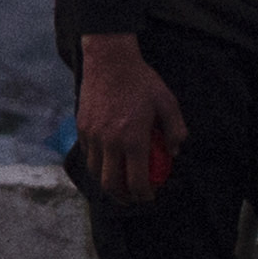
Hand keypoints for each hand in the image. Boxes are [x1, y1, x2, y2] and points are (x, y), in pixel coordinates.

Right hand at [75, 32, 182, 203]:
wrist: (109, 60)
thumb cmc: (141, 81)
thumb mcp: (167, 102)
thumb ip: (175, 130)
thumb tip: (174, 152)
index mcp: (133, 139)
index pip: (136, 181)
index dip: (143, 195)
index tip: (149, 196)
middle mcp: (110, 142)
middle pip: (111, 184)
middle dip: (122, 197)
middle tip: (132, 198)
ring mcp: (93, 135)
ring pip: (95, 171)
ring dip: (107, 182)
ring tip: (118, 184)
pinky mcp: (82, 127)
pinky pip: (88, 154)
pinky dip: (97, 164)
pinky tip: (107, 161)